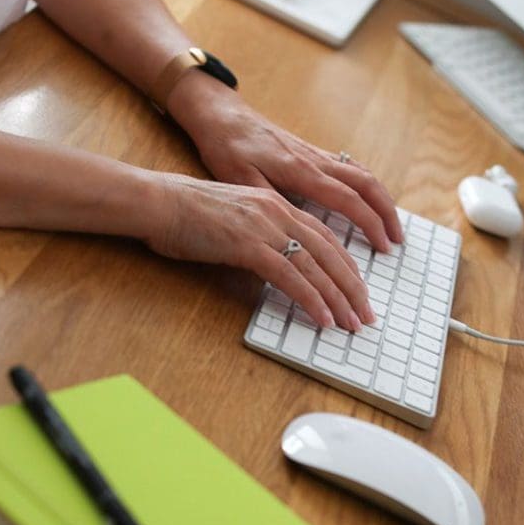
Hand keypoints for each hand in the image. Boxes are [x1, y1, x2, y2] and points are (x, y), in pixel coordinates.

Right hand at [146, 173, 375, 330]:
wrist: (158, 202)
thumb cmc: (186, 214)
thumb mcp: (234, 218)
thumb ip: (259, 235)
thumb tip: (273, 263)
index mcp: (276, 205)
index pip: (324, 237)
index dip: (345, 265)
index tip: (357, 288)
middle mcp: (278, 213)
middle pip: (329, 253)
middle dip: (352, 287)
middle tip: (366, 314)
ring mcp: (265, 228)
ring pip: (316, 267)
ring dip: (339, 298)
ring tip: (352, 322)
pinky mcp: (249, 246)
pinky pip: (291, 278)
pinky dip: (312, 300)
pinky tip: (324, 318)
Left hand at [167, 72, 403, 251]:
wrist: (222, 115)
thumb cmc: (226, 147)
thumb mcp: (239, 179)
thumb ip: (269, 202)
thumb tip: (294, 229)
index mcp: (300, 170)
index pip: (348, 199)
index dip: (369, 223)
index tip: (383, 246)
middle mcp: (315, 160)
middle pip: (367, 184)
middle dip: (387, 212)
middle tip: (397, 240)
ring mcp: (316, 155)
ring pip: (363, 174)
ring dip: (381, 199)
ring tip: (390, 225)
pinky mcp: (312, 153)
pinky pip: (350, 169)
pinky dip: (367, 187)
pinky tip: (368, 201)